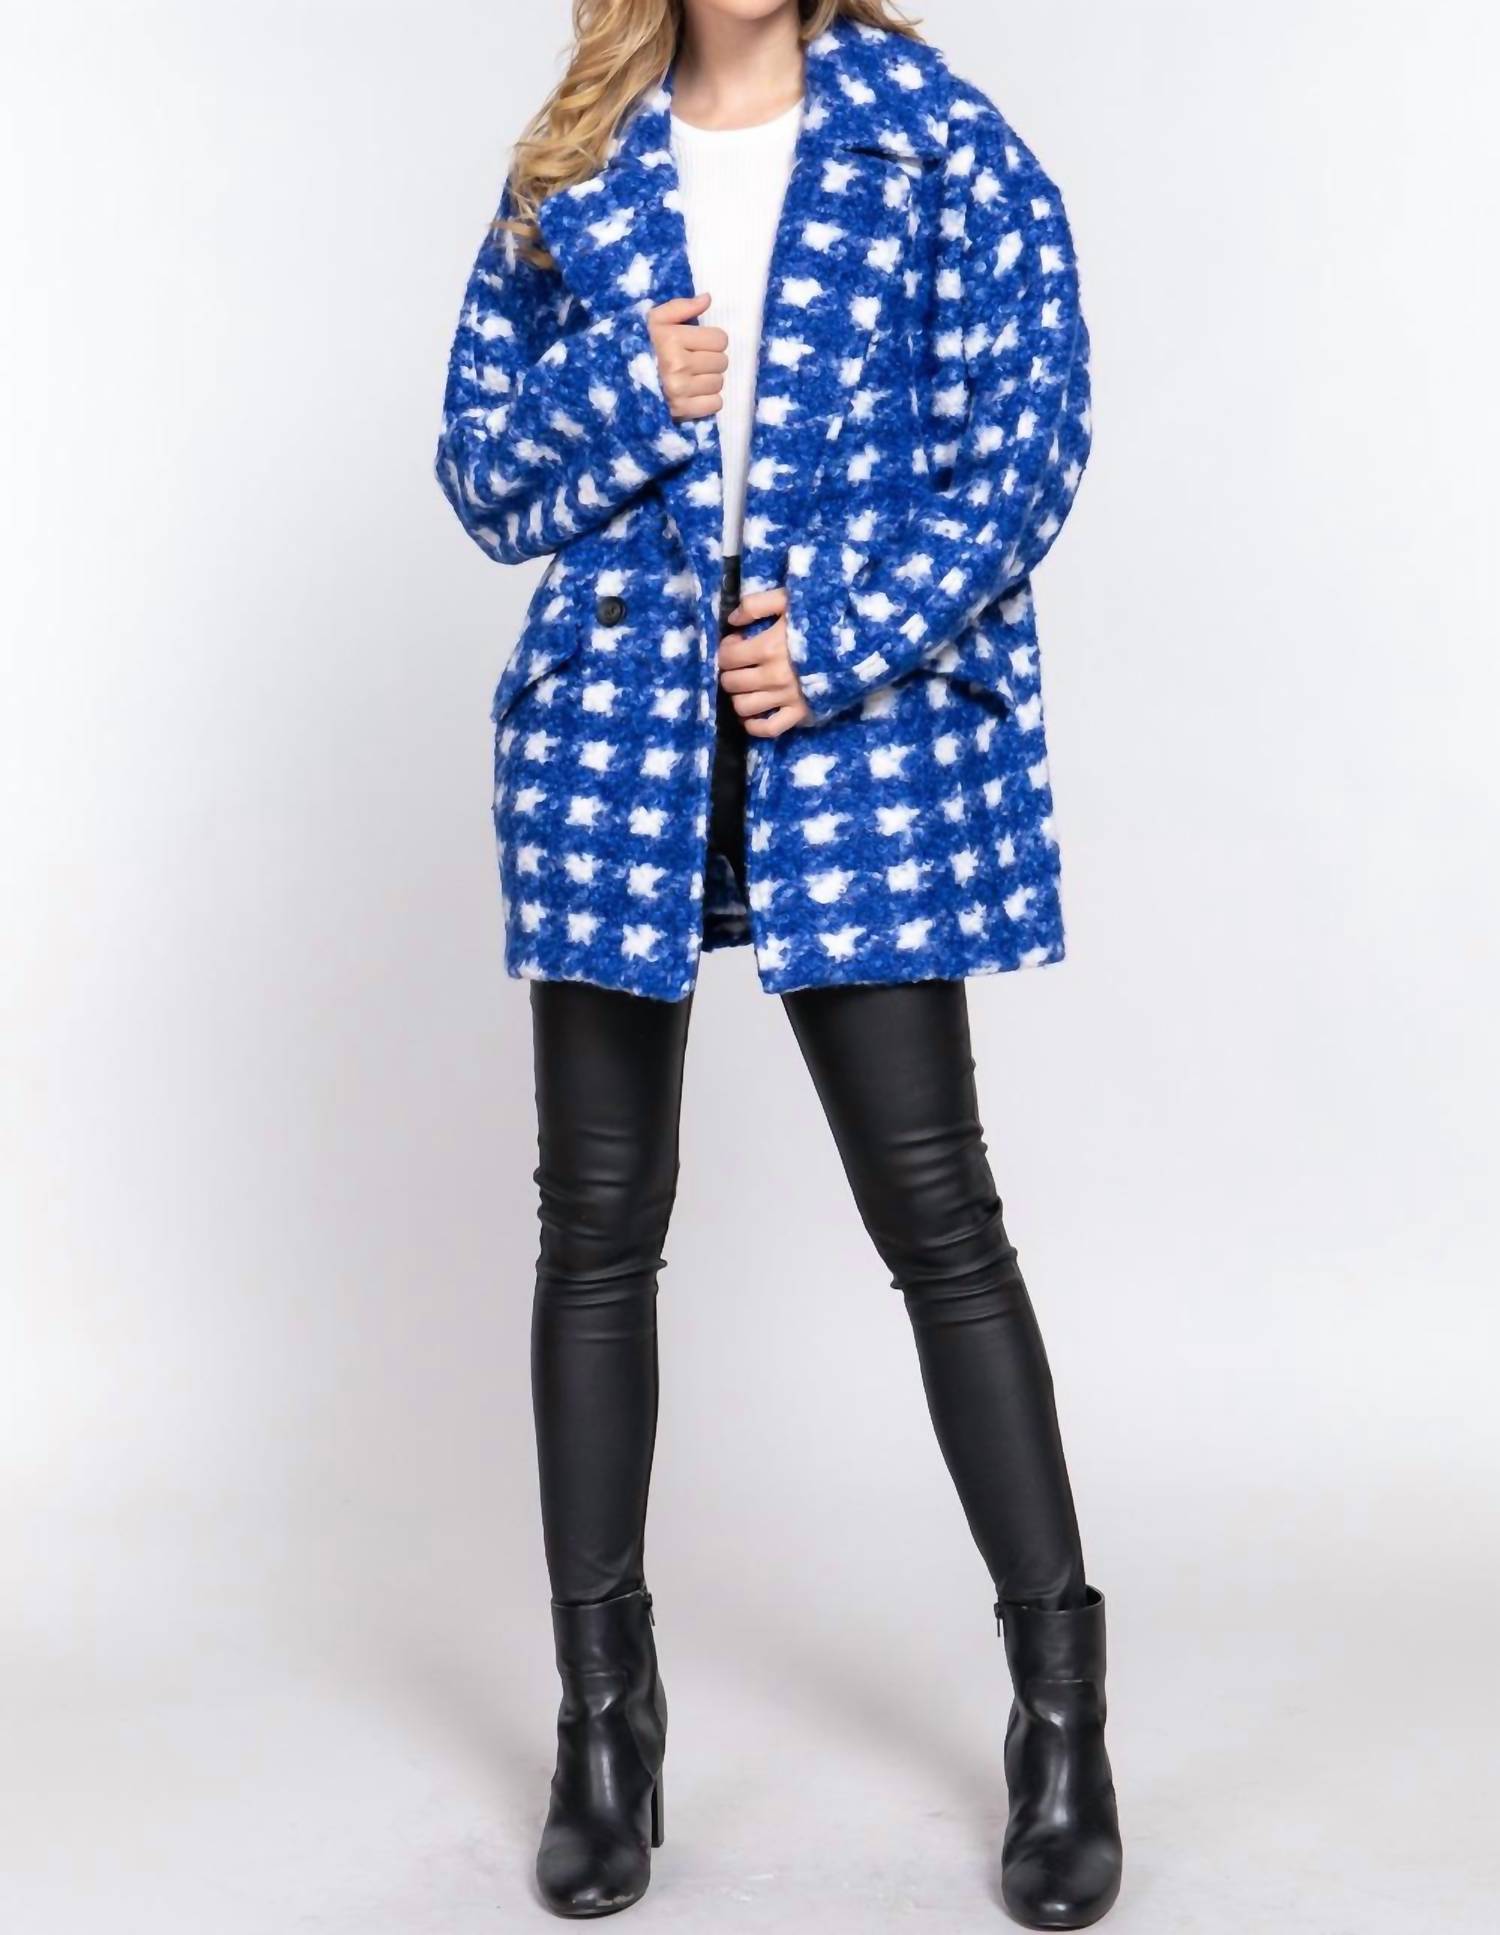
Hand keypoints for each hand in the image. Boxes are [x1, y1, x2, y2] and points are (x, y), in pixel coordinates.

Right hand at [647, 294, 726, 420]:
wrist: (620, 380)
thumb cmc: (644, 346)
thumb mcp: (655, 320)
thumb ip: (681, 307)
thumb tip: (707, 299)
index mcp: (672, 340)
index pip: (720, 339)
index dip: (711, 340)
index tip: (696, 344)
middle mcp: (678, 366)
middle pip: (722, 362)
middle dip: (710, 360)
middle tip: (693, 362)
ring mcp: (680, 391)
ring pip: (719, 382)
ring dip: (709, 380)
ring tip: (692, 377)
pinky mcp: (682, 411)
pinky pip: (715, 403)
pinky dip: (708, 400)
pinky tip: (693, 394)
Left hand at [717, 589, 809, 738]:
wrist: (859, 642)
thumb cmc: (821, 618)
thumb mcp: (789, 599)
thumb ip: (756, 604)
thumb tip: (732, 620)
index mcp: (768, 647)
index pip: (728, 657)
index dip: (726, 649)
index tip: (737, 643)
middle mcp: (773, 677)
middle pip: (732, 683)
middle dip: (730, 672)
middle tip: (741, 665)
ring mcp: (786, 698)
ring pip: (744, 707)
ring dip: (739, 697)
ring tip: (747, 687)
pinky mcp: (800, 713)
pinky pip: (768, 729)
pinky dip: (754, 725)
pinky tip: (753, 714)